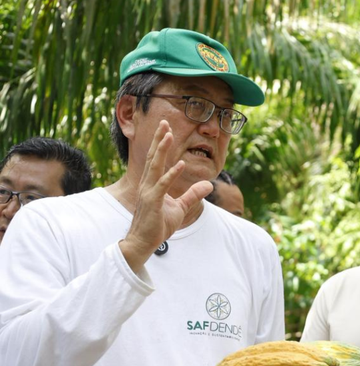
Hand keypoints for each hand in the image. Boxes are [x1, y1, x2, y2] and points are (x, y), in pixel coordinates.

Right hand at [119, 120, 213, 269]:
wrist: (144, 243)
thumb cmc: (158, 225)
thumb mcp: (181, 208)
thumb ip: (193, 195)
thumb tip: (209, 185)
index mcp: (153, 184)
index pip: (157, 160)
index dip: (162, 145)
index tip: (167, 129)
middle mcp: (148, 185)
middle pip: (154, 158)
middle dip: (159, 140)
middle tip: (164, 122)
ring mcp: (148, 192)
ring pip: (155, 167)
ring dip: (162, 150)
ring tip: (168, 135)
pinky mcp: (152, 202)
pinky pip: (163, 185)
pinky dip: (171, 174)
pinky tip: (180, 163)